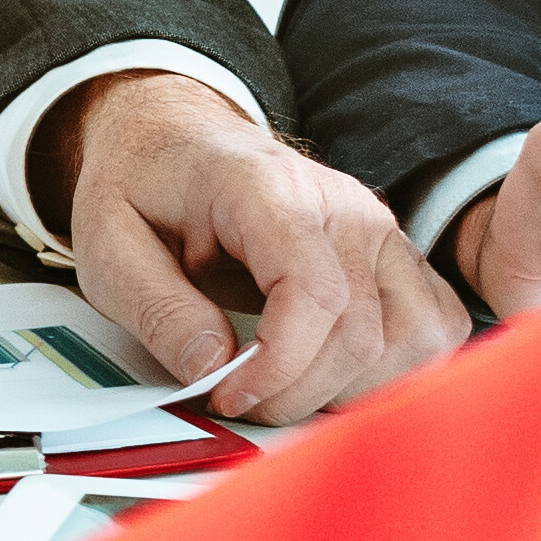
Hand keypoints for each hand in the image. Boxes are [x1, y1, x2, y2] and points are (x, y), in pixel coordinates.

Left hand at [38, 71, 465, 425]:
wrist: (179, 141)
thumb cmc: (147, 187)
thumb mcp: (107, 243)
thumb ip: (156, 306)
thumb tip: (212, 367)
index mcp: (267, 188)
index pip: (314, 292)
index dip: (279, 366)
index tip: (229, 394)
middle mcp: (343, 205)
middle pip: (363, 332)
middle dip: (299, 392)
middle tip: (240, 399)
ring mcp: (378, 230)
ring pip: (413, 338)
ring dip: (351, 390)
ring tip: (285, 389)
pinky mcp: (395, 257)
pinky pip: (432, 327)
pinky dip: (394, 370)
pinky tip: (333, 376)